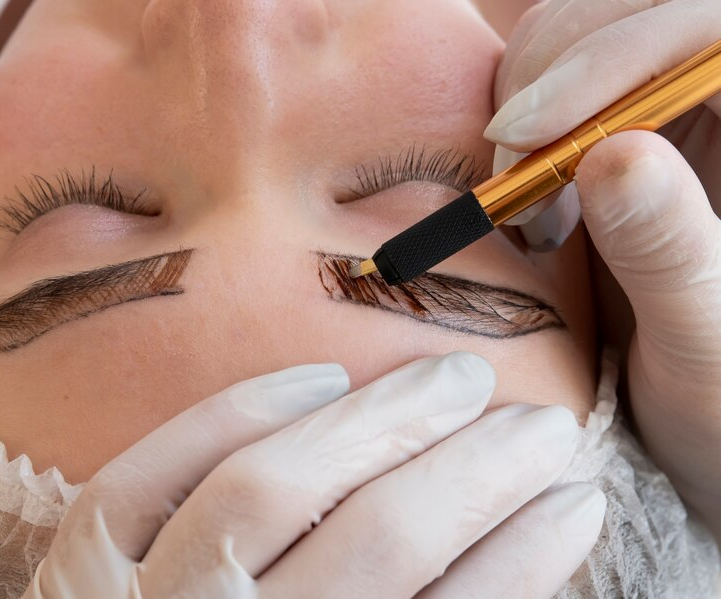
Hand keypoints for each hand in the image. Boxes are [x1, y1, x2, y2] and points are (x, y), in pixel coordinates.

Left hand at [24, 353, 604, 597]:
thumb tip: (517, 546)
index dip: (527, 555)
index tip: (579, 497)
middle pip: (376, 540)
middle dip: (475, 472)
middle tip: (539, 425)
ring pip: (269, 487)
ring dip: (379, 420)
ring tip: (455, 379)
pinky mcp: (78, 563)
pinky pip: (150, 470)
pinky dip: (237, 412)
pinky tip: (320, 377)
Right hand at [485, 0, 720, 536]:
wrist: (712, 431)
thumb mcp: (707, 345)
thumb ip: (670, 250)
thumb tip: (614, 154)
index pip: (707, 29)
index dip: (615, 57)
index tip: (526, 133)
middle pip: (637, 15)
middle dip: (557, 75)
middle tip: (515, 176)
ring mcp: (686, 110)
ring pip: (586, 31)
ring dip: (531, 98)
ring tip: (529, 202)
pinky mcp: (637, 130)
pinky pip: (559, 77)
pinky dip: (520, 120)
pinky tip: (528, 191)